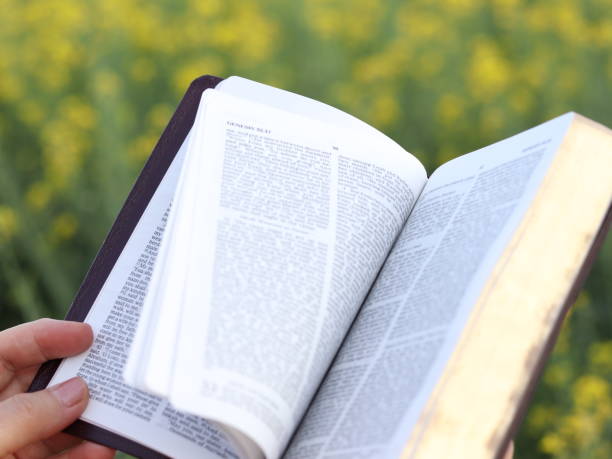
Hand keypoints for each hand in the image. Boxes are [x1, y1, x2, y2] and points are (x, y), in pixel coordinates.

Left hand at [0, 318, 113, 457]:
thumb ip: (27, 414)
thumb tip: (75, 393)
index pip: (9, 350)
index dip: (48, 336)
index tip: (87, 334)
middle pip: (41, 384)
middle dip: (77, 380)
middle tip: (109, 374)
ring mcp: (10, 443)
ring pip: (56, 422)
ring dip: (87, 420)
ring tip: (113, 416)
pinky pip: (60, 456)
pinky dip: (84, 452)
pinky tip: (101, 448)